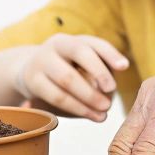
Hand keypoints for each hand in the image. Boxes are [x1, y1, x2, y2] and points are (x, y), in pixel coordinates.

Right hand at [11, 34, 128, 121]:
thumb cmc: (65, 71)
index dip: (110, 53)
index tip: (124, 67)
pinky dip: (76, 108)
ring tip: (104, 112)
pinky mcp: (33, 81)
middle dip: (99, 72)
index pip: (93, 42)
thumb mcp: (80, 66)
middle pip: (79, 52)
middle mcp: (56, 45)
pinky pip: (56, 96)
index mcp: (72, 39)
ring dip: (88, 97)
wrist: (29, 74)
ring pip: (67, 77)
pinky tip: (90, 115)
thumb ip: (99, 71)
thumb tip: (114, 83)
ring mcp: (42, 61)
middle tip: (112, 92)